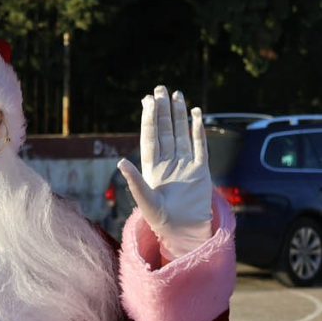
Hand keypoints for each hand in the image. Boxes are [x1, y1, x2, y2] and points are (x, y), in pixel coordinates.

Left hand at [117, 86, 212, 260]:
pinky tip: (196, 113)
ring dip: (179, 115)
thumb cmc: (162, 221)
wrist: (185, 232)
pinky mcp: (201, 170)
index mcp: (152, 167)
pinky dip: (198, 129)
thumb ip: (135, 181)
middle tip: (160, 88)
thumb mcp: (146, 201)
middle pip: (166, 130)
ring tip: (177, 94)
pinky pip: (199, 145)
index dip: (149, 119)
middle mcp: (168, 162)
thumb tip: (120, 161)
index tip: (147, 100)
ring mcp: (185, 164)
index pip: (151, 137)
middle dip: (163, 110)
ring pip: (182, 133)